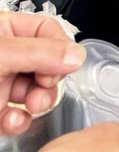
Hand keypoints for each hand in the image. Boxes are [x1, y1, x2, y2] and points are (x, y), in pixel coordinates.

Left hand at [0, 13, 84, 135]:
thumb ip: (39, 54)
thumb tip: (77, 55)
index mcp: (4, 30)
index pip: (47, 29)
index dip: (59, 48)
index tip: (62, 65)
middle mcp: (5, 55)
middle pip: (47, 63)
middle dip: (49, 80)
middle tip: (45, 86)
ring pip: (36, 91)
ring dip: (39, 102)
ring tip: (32, 107)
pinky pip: (19, 114)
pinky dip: (20, 121)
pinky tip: (12, 121)